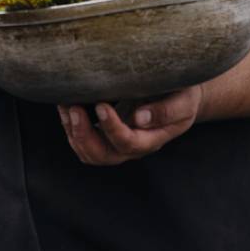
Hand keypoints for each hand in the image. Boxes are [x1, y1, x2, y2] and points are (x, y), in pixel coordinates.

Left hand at [59, 86, 203, 165]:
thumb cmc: (184, 95)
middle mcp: (133, 148)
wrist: (182, 96)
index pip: (128, 142)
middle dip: (84, 135)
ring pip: (90, 153)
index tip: (101, 105)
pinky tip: (66, 107)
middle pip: (103, 156)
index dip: (111, 127)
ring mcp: (118, 145)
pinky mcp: (107, 136)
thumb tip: (139, 119)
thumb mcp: (184, 100)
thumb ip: (165, 111)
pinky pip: (85, 142)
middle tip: (74, 108)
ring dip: (73, 133)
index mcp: (153, 139)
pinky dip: (71, 128)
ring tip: (65, 105)